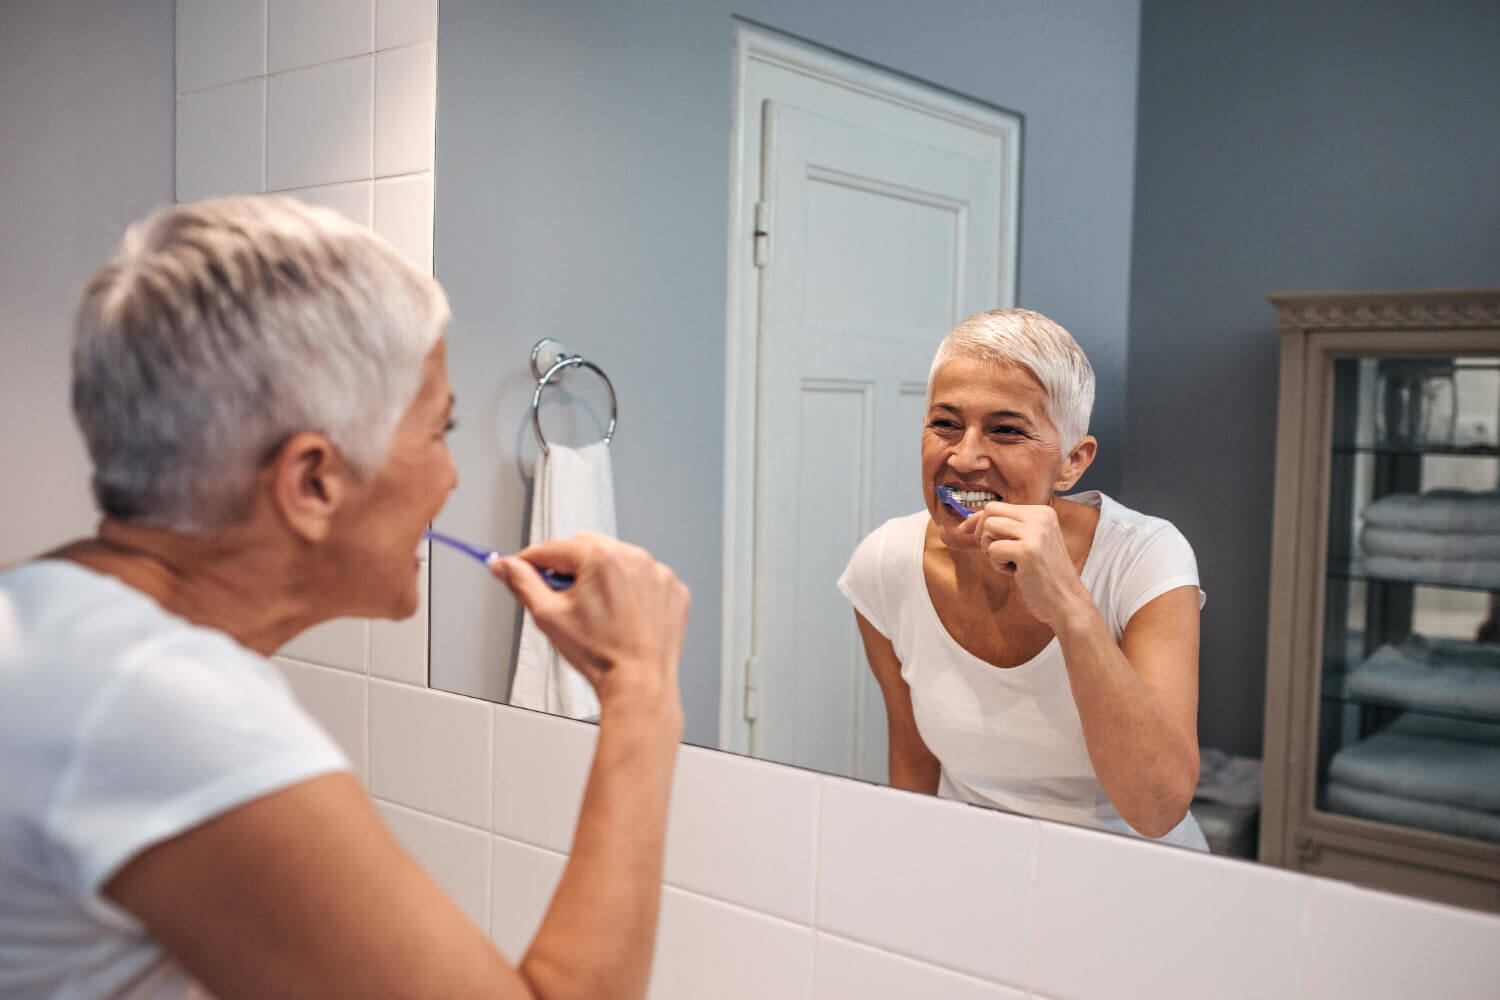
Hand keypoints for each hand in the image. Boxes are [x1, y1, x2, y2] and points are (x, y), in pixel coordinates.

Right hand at [491, 532, 689, 710]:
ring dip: (603, 577)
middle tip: (562, 597)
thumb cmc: (601, 656)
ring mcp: (658, 573)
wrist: (640, 684)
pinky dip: (632, 591)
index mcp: (602, 557)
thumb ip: (522, 584)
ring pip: (618, 561)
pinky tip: (623, 616)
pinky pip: (644, 579)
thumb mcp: (548, 616)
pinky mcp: (673, 590)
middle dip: (570, 568)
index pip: (553, 548)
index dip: (531, 560)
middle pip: (586, 548)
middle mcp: (634, 557)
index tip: (520, 567)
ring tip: (597, 613)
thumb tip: (505, 567)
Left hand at [956, 502, 1088, 627]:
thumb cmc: (1043, 575)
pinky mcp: (1028, 551)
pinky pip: (993, 549)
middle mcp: (1041, 517)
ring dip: (990, 549)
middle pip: (990, 511)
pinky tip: (1015, 572)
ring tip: (1009, 563)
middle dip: (982, 533)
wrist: (1066, 601)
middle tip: (994, 554)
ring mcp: (1036, 533)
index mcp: (1043, 512)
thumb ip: (1006, 528)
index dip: (978, 520)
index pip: (997, 506)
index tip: (965, 531)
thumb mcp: (1029, 543)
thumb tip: (967, 522)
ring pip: (989, 528)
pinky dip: (997, 564)